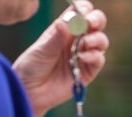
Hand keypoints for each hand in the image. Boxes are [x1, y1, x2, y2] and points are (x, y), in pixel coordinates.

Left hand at [14, 1, 109, 116]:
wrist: (30, 92)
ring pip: (101, 40)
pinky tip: (82, 57)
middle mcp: (76, 40)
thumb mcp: (41, 50)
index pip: (80, 12)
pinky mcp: (88, 71)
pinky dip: (94, 55)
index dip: (84, 8)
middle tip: (90, 23)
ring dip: (96, 38)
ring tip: (84, 43)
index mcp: (64, 29)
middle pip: (96, 23)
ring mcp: (84, 55)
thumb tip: (67, 21)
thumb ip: (57, 37)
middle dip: (96, 20)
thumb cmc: (31, 68)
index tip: (82, 11)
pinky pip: (99, 59)